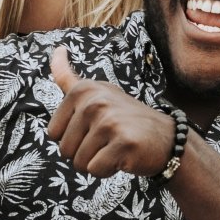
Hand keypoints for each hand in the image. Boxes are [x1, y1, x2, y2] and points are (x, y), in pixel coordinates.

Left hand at [47, 48, 176, 177]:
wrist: (166, 137)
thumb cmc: (125, 119)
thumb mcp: (98, 93)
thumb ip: (70, 78)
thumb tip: (57, 49)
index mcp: (83, 90)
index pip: (53, 133)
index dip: (72, 138)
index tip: (94, 127)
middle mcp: (95, 102)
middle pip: (65, 150)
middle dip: (84, 153)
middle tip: (108, 140)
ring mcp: (110, 121)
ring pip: (79, 162)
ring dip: (96, 163)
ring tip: (116, 147)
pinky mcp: (123, 142)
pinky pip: (95, 170)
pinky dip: (108, 171)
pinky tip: (123, 157)